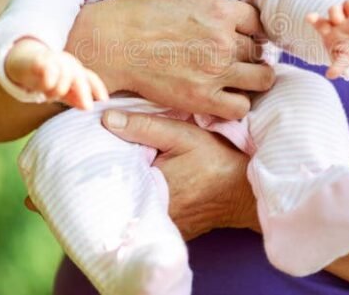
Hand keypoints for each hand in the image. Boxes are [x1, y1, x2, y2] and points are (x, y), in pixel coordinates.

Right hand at [5, 38, 108, 108]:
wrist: (25, 62)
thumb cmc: (49, 78)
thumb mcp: (63, 90)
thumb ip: (75, 98)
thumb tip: (88, 107)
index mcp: (76, 71)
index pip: (90, 79)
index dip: (98, 88)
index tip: (105, 100)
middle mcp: (68, 64)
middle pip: (79, 77)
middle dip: (84, 92)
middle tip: (87, 107)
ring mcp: (54, 60)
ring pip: (64, 73)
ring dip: (59, 89)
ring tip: (49, 98)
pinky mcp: (38, 60)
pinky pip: (46, 66)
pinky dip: (49, 76)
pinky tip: (47, 85)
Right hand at [67, 0, 275, 119]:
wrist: (112, 44)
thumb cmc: (137, 15)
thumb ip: (206, 5)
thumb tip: (217, 9)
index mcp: (219, 11)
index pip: (258, 21)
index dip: (253, 29)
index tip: (245, 35)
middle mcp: (224, 41)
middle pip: (260, 50)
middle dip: (252, 54)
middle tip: (240, 59)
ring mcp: (216, 71)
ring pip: (262, 79)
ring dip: (254, 79)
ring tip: (241, 79)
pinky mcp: (202, 98)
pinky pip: (241, 107)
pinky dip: (237, 103)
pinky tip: (225, 97)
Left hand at [99, 109, 259, 240]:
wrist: (245, 191)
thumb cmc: (216, 160)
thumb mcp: (183, 135)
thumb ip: (145, 126)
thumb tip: (107, 119)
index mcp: (150, 188)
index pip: (113, 173)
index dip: (107, 157)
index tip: (103, 144)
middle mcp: (152, 212)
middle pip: (122, 189)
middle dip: (119, 172)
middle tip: (117, 153)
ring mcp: (162, 225)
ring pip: (135, 202)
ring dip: (133, 186)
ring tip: (136, 167)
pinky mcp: (171, 230)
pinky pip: (150, 213)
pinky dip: (148, 198)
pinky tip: (154, 183)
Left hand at [306, 0, 348, 79]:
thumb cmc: (347, 52)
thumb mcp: (342, 60)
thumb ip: (337, 67)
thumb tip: (330, 76)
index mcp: (329, 29)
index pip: (319, 22)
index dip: (314, 19)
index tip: (309, 18)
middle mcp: (340, 19)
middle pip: (334, 11)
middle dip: (335, 13)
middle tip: (338, 20)